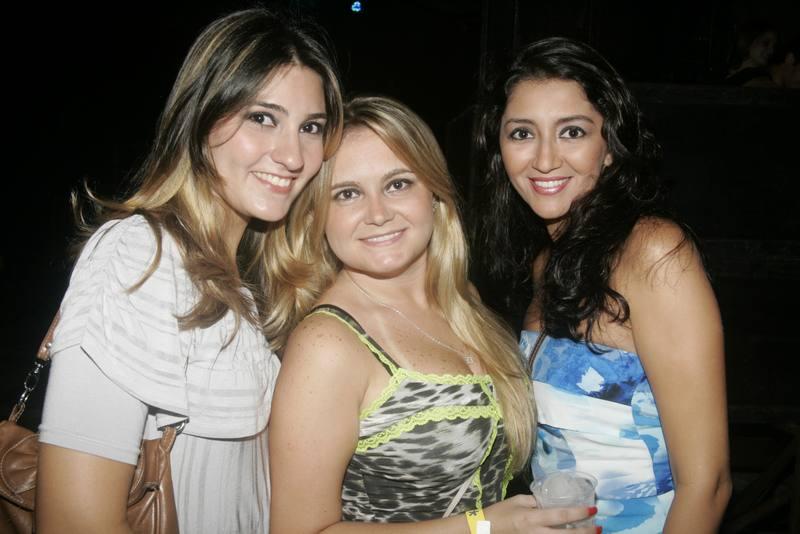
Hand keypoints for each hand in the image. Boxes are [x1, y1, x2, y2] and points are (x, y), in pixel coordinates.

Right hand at [483, 494, 597, 532]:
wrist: (482, 530)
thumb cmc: (499, 513)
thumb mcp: (516, 501)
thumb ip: (534, 501)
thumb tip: (549, 502)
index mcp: (532, 517)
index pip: (560, 516)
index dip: (578, 513)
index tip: (593, 509)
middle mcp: (536, 533)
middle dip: (585, 532)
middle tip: (599, 528)